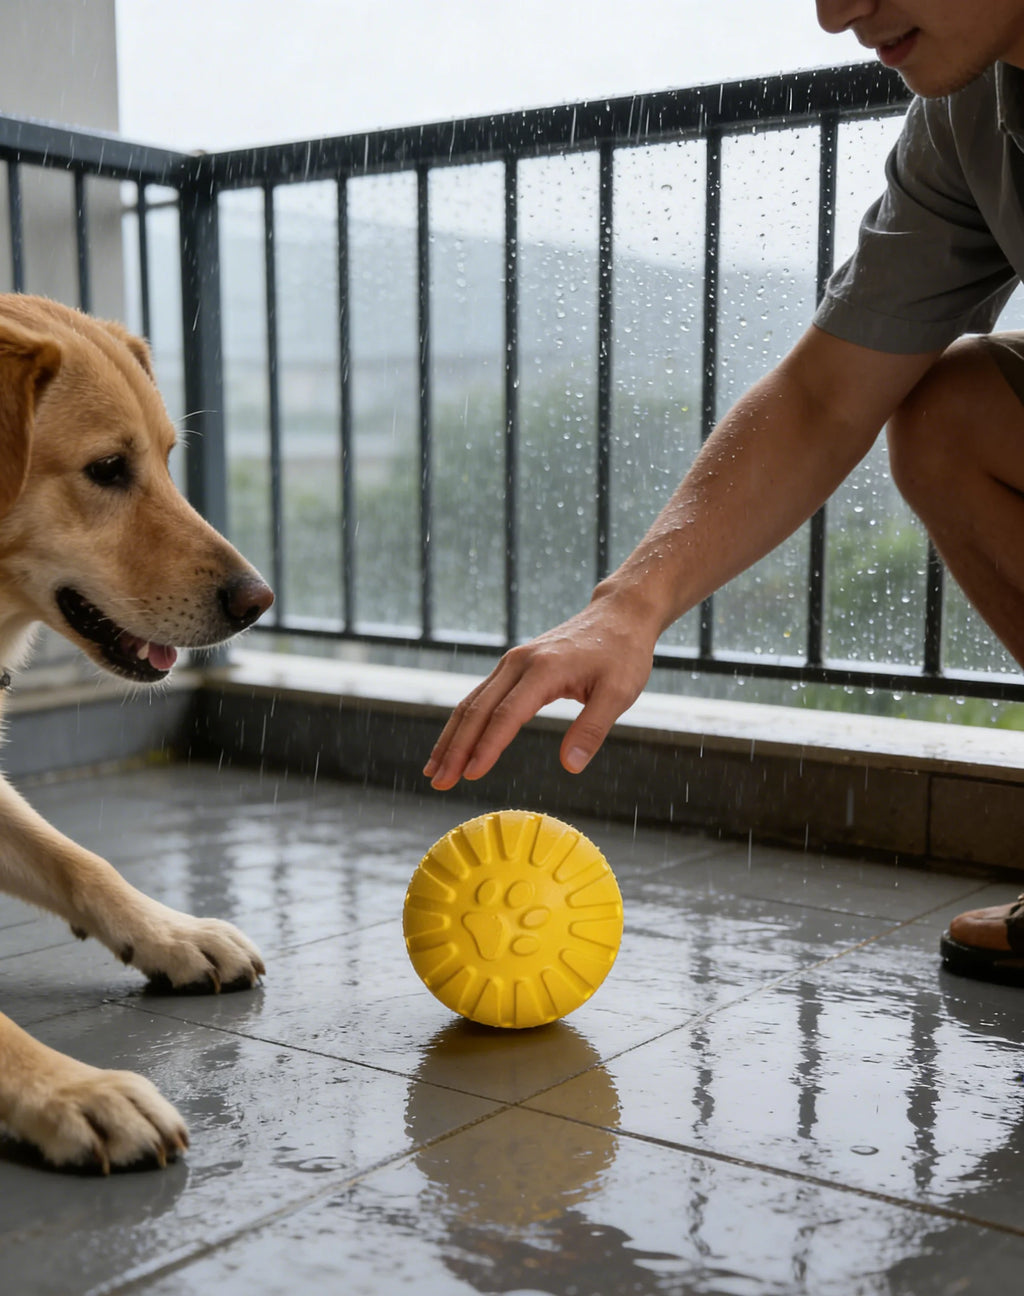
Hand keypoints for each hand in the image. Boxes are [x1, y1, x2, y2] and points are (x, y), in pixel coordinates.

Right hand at [423, 591, 657, 789]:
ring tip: (435, 770)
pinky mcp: (514, 666)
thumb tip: (570, 767)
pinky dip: (464, 722)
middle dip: (456, 748)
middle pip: (478, 709)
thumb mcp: (619, 693)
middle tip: (439, 782)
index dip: (487, 747)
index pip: (506, 715)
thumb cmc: (622, 652)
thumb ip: (592, 730)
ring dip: (452, 737)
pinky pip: (481, 695)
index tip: (470, 775)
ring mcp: (513, 662)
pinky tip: (455, 743)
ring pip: (472, 702)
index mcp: (544, 669)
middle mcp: (520, 662)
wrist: (619, 615)